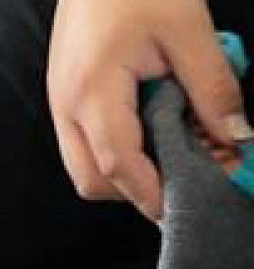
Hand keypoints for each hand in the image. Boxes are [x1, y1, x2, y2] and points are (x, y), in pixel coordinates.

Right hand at [48, 0, 249, 220]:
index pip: (118, 165)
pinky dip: (119, 150)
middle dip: (136, 192)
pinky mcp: (65, 94)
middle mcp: (66, 105)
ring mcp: (60, 101)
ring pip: (84, 165)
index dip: (152, 195)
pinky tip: (154, 128)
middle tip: (187, 178)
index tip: (186, 209)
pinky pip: (84, 142)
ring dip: (128, 172)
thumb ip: (214, 89)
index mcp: (93, 92)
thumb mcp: (190, 32)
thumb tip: (237, 137)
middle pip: (91, 180)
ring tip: (175, 149)